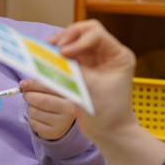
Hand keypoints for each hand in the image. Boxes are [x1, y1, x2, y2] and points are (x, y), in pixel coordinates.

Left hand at [20, 79, 77, 139]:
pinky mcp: (53, 133)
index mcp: (71, 97)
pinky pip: (33, 123)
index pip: (48, 88)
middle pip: (40, 101)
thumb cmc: (57, 102)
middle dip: (29, 96)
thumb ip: (39, 85)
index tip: (22, 84)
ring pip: (34, 112)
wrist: (65, 121)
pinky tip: (38, 117)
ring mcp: (62, 124)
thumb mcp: (53, 92)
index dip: (33, 85)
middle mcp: (69, 112)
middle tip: (26, 95)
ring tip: (35, 107)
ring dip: (29, 108)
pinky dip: (31, 118)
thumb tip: (23, 84)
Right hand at [48, 20, 137, 139]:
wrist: (109, 132)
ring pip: (75, 40)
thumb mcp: (91, 87)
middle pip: (85, 31)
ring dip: (60, 43)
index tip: (64, 53)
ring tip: (47, 50)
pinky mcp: (84, 69)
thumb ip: (73, 68)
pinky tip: (47, 58)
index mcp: (118, 55)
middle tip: (53, 47)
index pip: (96, 34)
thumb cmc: (108, 112)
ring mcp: (95, 61)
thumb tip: (54, 54)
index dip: (78, 39)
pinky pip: (69, 55)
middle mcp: (107, 54)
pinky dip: (58, 55)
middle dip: (67, 36)